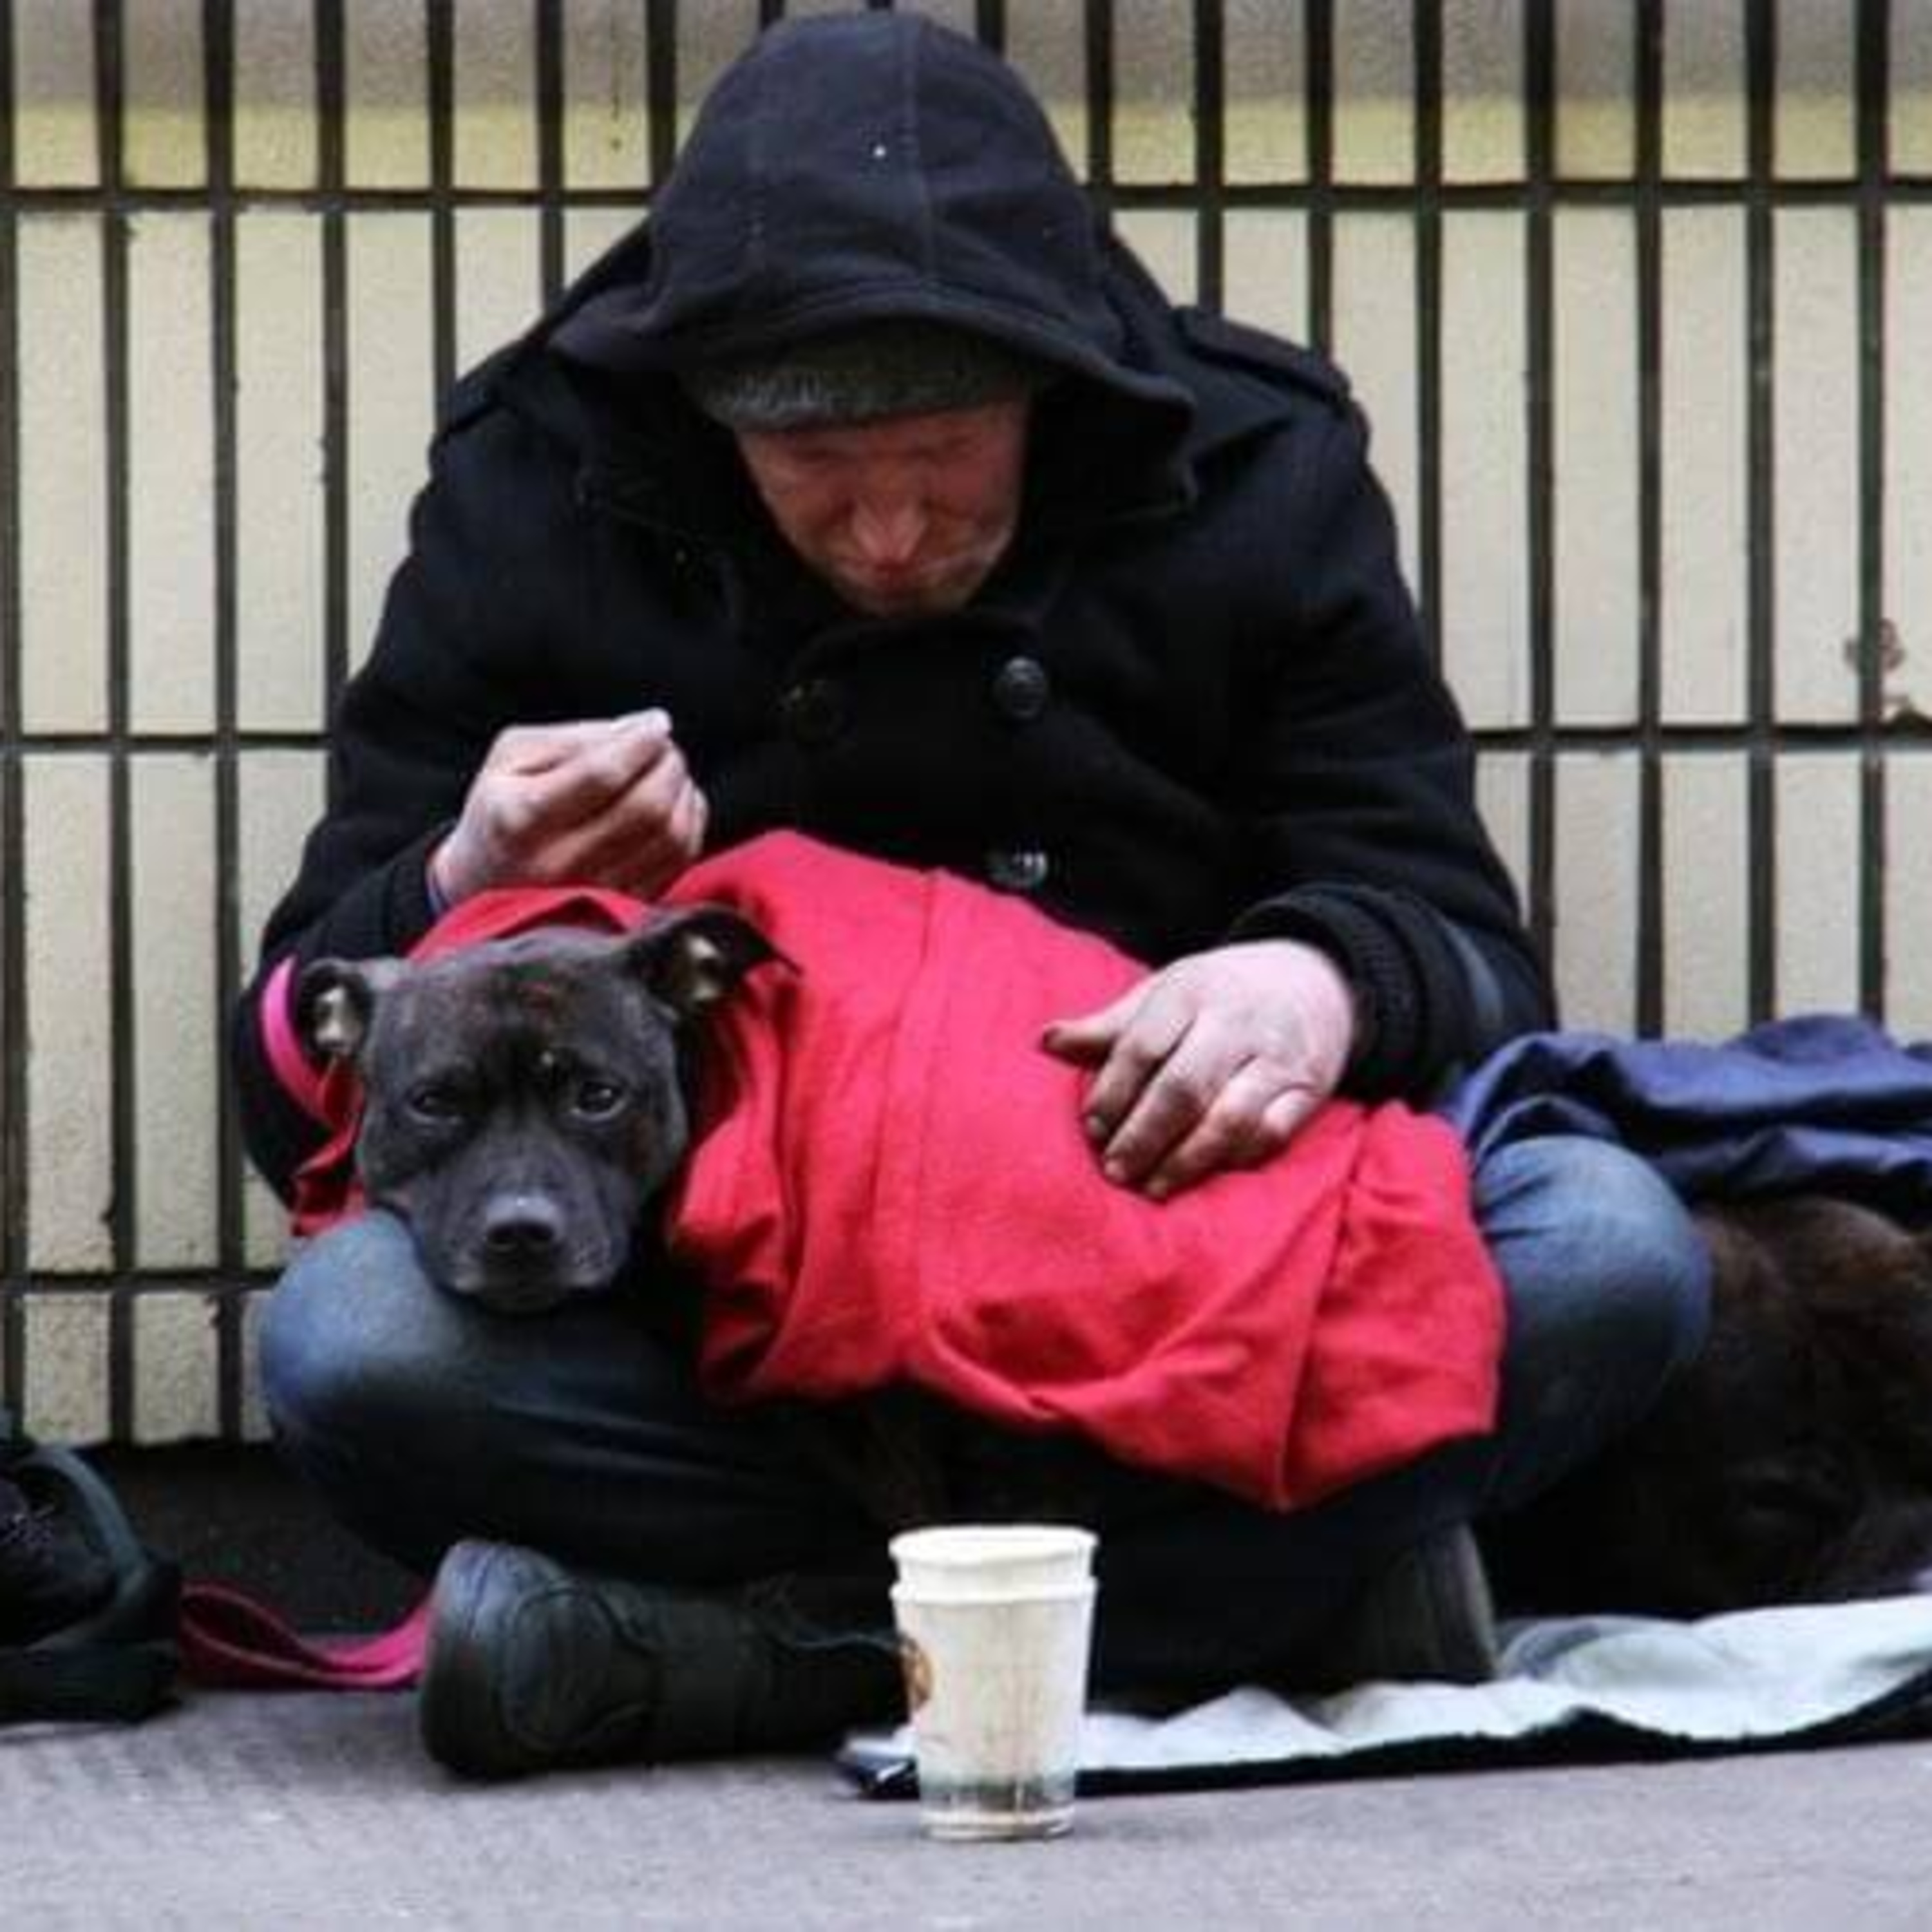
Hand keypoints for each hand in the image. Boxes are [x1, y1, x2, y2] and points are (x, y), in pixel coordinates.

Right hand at [430, 710, 708, 903]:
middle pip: (645, 806)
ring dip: (682, 791)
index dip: (641, 742)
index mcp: (521, 818)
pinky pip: (680, 859)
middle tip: (663, 747)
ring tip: (668, 771)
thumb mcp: (513, 757)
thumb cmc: (502, 809)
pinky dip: (690, 821)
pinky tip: (676, 803)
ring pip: (670, 835)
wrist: (485, 885)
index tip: (656, 724)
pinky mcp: (624, 907)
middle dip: (667, 764)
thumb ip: (575, 738)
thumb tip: (644, 727)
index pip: (603, 774)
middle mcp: (559, 863)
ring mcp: (594, 892)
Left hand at [1040, 940, 1355, 1200]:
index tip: (1092, 1129)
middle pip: (1183, 1087)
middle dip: (1143, 1135)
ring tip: (1153, 1187)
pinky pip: (1272, 1136)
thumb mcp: (1165, 994)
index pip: (1142, 1046)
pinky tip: (1205, 1176)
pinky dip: (1236, 1161)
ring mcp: (1278, 1057)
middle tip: (1115, 1170)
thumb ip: (1110, 1027)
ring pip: (1230, 1119)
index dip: (1112, 1093)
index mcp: (1191, 992)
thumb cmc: (1218, 994)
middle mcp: (1236, 1022)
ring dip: (1187, 1160)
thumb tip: (1046, 1042)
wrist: (1315, 979)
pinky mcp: (1309, 1090)